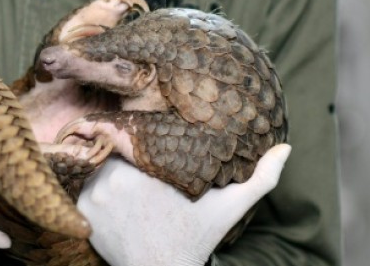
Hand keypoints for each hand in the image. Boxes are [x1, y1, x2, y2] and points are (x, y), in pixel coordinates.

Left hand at [77, 144, 291, 265]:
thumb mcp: (229, 207)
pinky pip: (82, 186)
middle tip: (136, 155)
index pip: (134, 133)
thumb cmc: (195, 237)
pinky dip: (93, 187)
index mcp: (149, 170)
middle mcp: (115, 180)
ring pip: (95, 165)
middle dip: (123, 149)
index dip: (139, 132)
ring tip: (123, 173)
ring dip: (106, 166)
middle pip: (112, 147)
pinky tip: (111, 194)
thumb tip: (287, 148)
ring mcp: (95, 196)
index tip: (149, 138)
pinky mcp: (83, 213)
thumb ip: (260, 177)